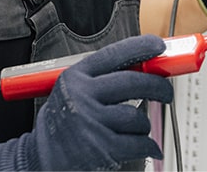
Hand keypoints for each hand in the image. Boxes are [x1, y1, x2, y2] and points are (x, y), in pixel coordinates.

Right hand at [0, 35, 173, 170]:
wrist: (41, 159)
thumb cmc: (61, 123)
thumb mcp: (72, 91)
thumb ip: (100, 78)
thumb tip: (142, 67)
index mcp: (75, 77)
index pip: (115, 54)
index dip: (141, 47)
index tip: (159, 46)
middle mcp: (83, 96)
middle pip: (134, 82)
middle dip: (158, 86)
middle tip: (166, 91)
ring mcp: (93, 123)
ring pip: (138, 116)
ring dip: (144, 124)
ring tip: (135, 127)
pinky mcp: (103, 148)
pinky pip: (140, 142)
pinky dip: (147, 144)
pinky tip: (144, 144)